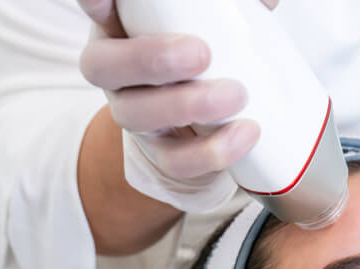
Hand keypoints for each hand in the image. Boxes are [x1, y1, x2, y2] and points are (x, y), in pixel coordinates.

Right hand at [76, 0, 278, 211]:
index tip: (105, 0)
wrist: (213, 116)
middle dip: (150, 60)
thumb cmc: (210, 52)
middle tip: (200, 54)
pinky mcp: (160, 154)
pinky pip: (175, 161)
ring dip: (186, 107)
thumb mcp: (216, 21)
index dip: (93, 2)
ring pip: (136, 116)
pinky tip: (246, 132)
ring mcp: (134, 113)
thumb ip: (232, 5)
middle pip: (102, 65)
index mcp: (122, 24)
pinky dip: (211, 151)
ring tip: (236, 95)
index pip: (96, 6)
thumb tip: (266, 0)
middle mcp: (116, 69)